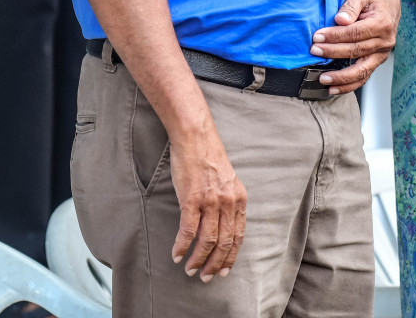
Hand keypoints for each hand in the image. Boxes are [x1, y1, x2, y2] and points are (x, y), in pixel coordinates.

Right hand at [168, 126, 246, 280]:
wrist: (195, 137)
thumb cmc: (208, 157)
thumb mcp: (226, 181)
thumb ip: (227, 202)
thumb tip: (220, 224)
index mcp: (238, 199)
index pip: (238, 236)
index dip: (231, 257)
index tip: (223, 271)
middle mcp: (228, 203)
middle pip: (225, 243)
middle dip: (215, 264)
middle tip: (206, 277)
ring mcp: (210, 202)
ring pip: (207, 241)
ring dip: (198, 259)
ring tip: (191, 270)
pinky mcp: (192, 199)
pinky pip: (188, 231)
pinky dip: (183, 246)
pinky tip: (177, 255)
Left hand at [310, 0, 400, 94]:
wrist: (388, 3)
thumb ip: (351, 5)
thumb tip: (340, 20)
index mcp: (382, 23)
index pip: (355, 33)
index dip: (335, 36)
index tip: (317, 37)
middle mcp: (385, 42)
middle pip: (356, 51)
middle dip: (333, 52)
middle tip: (314, 51)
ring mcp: (382, 54)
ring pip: (362, 70)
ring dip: (341, 77)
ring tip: (323, 79)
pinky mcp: (376, 61)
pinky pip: (363, 76)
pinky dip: (349, 85)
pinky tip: (333, 89)